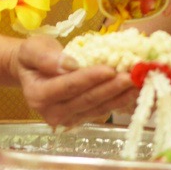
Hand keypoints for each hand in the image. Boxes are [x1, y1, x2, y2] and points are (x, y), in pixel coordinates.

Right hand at [8, 34, 137, 126]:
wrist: (32, 71)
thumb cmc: (32, 58)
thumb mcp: (32, 49)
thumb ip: (45, 57)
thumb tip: (69, 64)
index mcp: (38, 95)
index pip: (68, 86)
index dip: (89, 78)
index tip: (109, 69)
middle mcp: (52, 113)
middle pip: (86, 100)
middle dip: (111, 88)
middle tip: (132, 76)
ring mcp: (67, 119)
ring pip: (98, 107)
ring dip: (120, 95)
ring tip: (138, 82)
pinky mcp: (80, 119)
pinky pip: (102, 110)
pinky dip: (119, 100)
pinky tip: (134, 90)